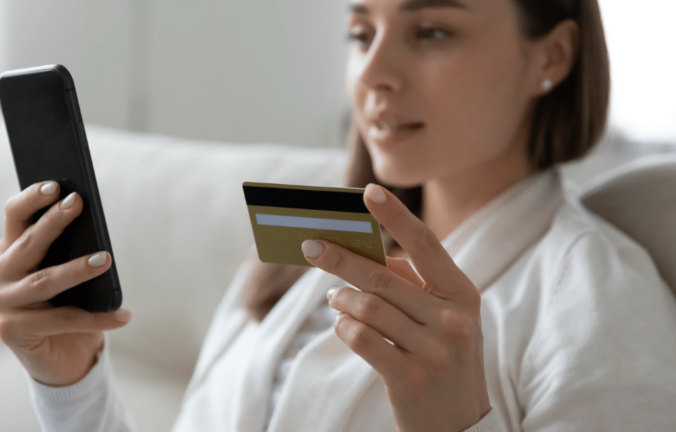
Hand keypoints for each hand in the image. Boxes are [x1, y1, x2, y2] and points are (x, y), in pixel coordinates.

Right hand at [0, 181, 131, 386]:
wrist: (65, 357)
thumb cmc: (70, 305)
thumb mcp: (71, 276)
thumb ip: (72, 252)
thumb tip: (94, 229)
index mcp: (9, 254)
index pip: (14, 217)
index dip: (31, 199)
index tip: (55, 184)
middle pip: (28, 244)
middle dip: (54, 221)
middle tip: (78, 202)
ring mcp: (0, 305)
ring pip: (44, 281)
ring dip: (78, 269)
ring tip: (106, 259)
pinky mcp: (11, 332)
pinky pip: (62, 319)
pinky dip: (97, 318)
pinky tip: (122, 315)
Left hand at [302, 184, 489, 431]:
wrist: (461, 427)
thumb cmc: (444, 360)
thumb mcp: (442, 319)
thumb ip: (411, 285)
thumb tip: (366, 253)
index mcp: (462, 294)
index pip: (426, 244)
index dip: (395, 216)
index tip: (368, 191)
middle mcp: (453, 319)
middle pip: (382, 276)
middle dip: (340, 257)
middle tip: (309, 245)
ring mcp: (434, 350)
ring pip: (366, 307)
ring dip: (341, 300)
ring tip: (334, 298)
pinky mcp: (410, 378)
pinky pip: (360, 338)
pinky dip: (343, 328)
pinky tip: (344, 326)